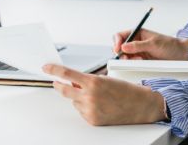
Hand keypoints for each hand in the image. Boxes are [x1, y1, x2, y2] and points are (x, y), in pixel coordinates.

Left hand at [43, 64, 166, 125]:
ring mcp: (90, 110)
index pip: (67, 74)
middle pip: (64, 90)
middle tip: (56, 82)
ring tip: (96, 96)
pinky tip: (99, 105)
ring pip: (74, 101)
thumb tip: (73, 82)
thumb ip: (88, 81)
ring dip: (78, 97)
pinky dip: (85, 107)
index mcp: (93, 82)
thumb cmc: (126, 90)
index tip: (46, 67)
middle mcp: (89, 97)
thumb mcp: (105, 79)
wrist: (140, 106)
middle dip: (59, 85)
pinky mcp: (92, 120)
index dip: (54, 70)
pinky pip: (81, 111)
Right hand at [113, 28, 187, 59]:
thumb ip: (138, 46)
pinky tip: (139, 62)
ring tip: (137, 60)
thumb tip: (124, 47)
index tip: (118, 49)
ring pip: (125, 56)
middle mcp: (137, 42)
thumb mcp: (154, 44)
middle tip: (125, 58)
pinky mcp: (142, 61)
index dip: (117, 41)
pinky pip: (132, 63)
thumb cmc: (170, 45)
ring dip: (127, 59)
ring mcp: (139, 52)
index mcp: (138, 33)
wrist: (181, 55)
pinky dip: (132, 63)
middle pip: (121, 47)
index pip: (122, 35)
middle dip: (121, 52)